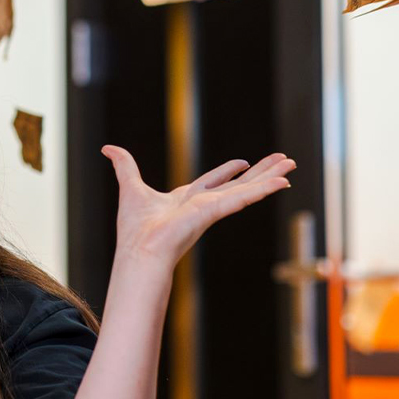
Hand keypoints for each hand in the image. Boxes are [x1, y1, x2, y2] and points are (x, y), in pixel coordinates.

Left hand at [102, 146, 295, 269]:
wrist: (141, 250)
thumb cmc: (135, 229)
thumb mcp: (130, 186)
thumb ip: (123, 165)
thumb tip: (107, 147)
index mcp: (188, 200)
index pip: (214, 182)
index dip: (228, 171)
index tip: (243, 162)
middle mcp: (205, 204)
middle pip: (239, 184)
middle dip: (260, 172)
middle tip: (282, 160)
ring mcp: (214, 209)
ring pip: (248, 188)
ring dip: (270, 176)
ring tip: (290, 164)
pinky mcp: (217, 211)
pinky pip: (245, 197)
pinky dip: (264, 189)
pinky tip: (282, 181)